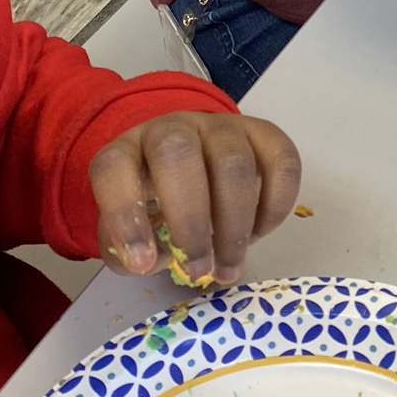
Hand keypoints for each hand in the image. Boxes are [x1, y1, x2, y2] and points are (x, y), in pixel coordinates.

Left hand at [91, 111, 302, 284]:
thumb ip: (127, 251)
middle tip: (197, 268)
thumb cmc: (161, 206)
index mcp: (128, 150)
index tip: (142, 264)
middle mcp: (172, 128)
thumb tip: (148, 261)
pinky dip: (274, 207)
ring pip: (233, 163)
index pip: (114, 167)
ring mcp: (222, 127)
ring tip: (228, 265)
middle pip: (178, 154)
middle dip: (189, 220)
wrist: (200, 166)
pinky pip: (282, 163)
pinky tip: (259, 233)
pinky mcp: (264, 134)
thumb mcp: (131, 231)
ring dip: (234, 225)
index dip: (124, 214)